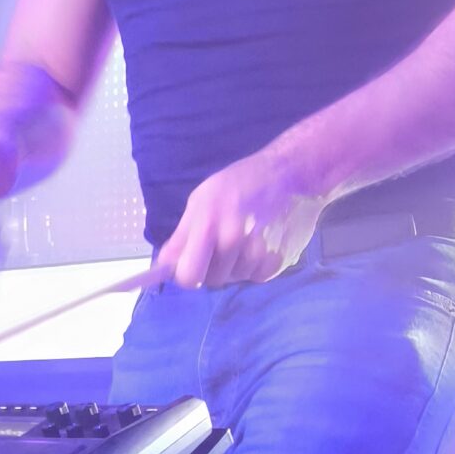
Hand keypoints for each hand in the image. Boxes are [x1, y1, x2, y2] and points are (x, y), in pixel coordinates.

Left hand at [155, 148, 323, 289]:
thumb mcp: (202, 199)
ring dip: (235, 265)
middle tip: (221, 242)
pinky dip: (255, 266)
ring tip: (244, 237)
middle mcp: (234, 242)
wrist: (292, 173)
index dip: (187, 274)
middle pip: (212, 280)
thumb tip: (163, 268)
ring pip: (235, 279)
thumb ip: (181, 236)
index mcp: (209, 224)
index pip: (189, 276)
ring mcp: (259, 253)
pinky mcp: (279, 261)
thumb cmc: (242, 182)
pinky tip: (260, 242)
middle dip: (212, 267)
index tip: (190, 264)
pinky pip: (256, 277)